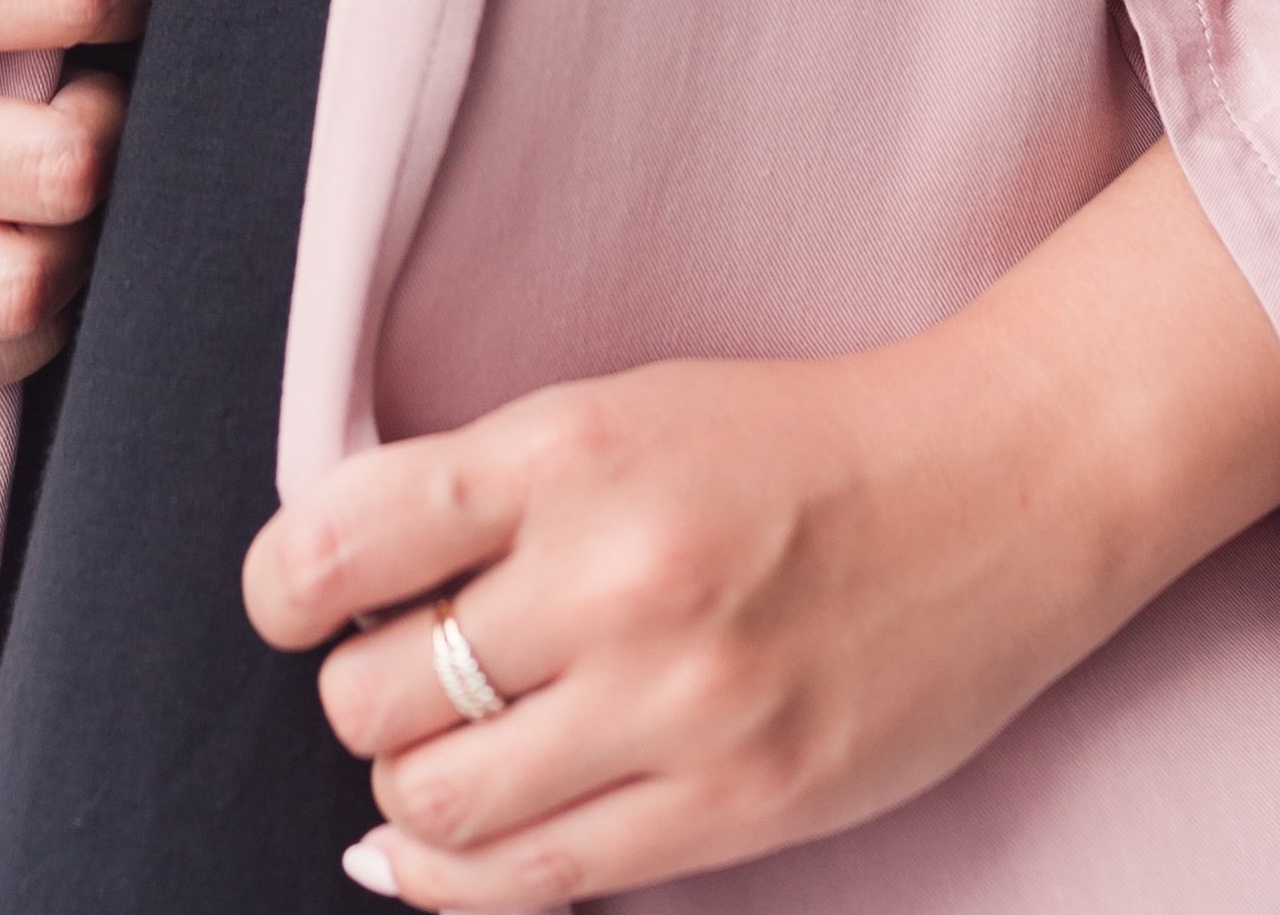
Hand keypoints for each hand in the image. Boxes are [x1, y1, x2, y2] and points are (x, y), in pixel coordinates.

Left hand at [244, 147, 1279, 906]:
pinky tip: (447, 841)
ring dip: (408, 783)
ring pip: (434, 801)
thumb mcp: (622, 412)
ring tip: (449, 743)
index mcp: (571, 452)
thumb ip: (484, 493)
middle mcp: (613, 579)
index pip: (334, 544)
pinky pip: (531, 884)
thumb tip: (326, 600)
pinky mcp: (734, 804)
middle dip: (360, 691)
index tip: (297, 600)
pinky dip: (451, 874)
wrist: (996, 487)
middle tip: (406, 669)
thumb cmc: (790, 445)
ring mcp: (676, 705)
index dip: (283, 590)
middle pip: (371, 692)